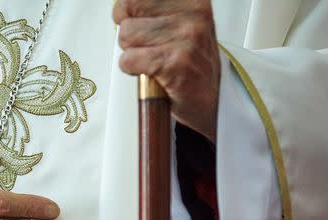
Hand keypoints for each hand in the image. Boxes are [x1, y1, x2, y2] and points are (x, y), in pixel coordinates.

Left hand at [114, 0, 220, 141]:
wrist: (206, 101)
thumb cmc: (188, 64)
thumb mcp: (177, 24)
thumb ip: (152, 10)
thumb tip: (120, 6)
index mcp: (192, 0)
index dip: (128, 13)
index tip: (139, 25)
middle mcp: (193, 14)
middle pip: (127, 14)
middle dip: (129, 36)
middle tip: (149, 49)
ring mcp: (187, 38)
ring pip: (126, 36)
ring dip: (133, 54)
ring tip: (153, 62)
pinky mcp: (176, 63)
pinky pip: (129, 60)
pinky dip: (133, 70)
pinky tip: (151, 74)